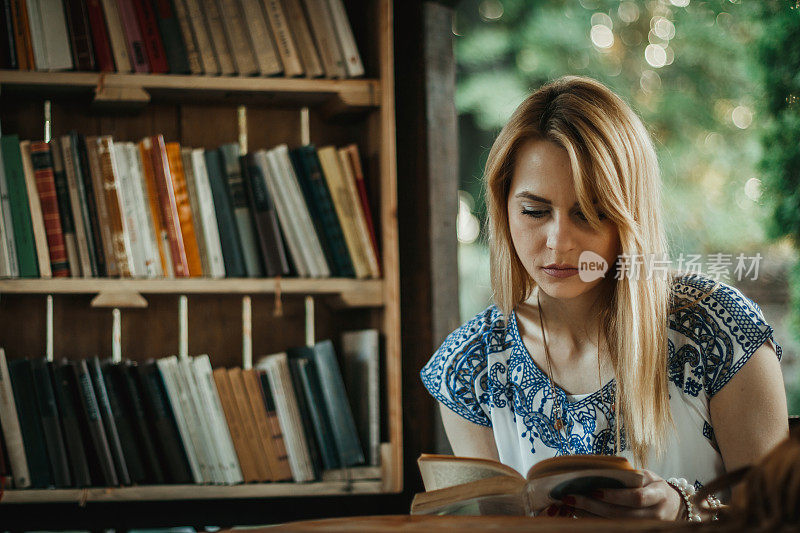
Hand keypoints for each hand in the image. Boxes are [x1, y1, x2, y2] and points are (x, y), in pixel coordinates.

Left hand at [561, 469, 683, 519]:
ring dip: (591, 515)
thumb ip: (630, 476)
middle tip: (572, 498)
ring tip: (572, 505)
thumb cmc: (654, 486)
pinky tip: (581, 513)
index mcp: (658, 494)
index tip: (594, 490)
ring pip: (617, 524)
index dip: (615, 496)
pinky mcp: (638, 530)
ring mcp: (648, 526)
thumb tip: (598, 471)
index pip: (636, 498)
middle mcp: (655, 514)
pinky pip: (615, 527)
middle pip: (622, 514)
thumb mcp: (648, 476)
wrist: (673, 506)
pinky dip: (596, 521)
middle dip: (594, 506)